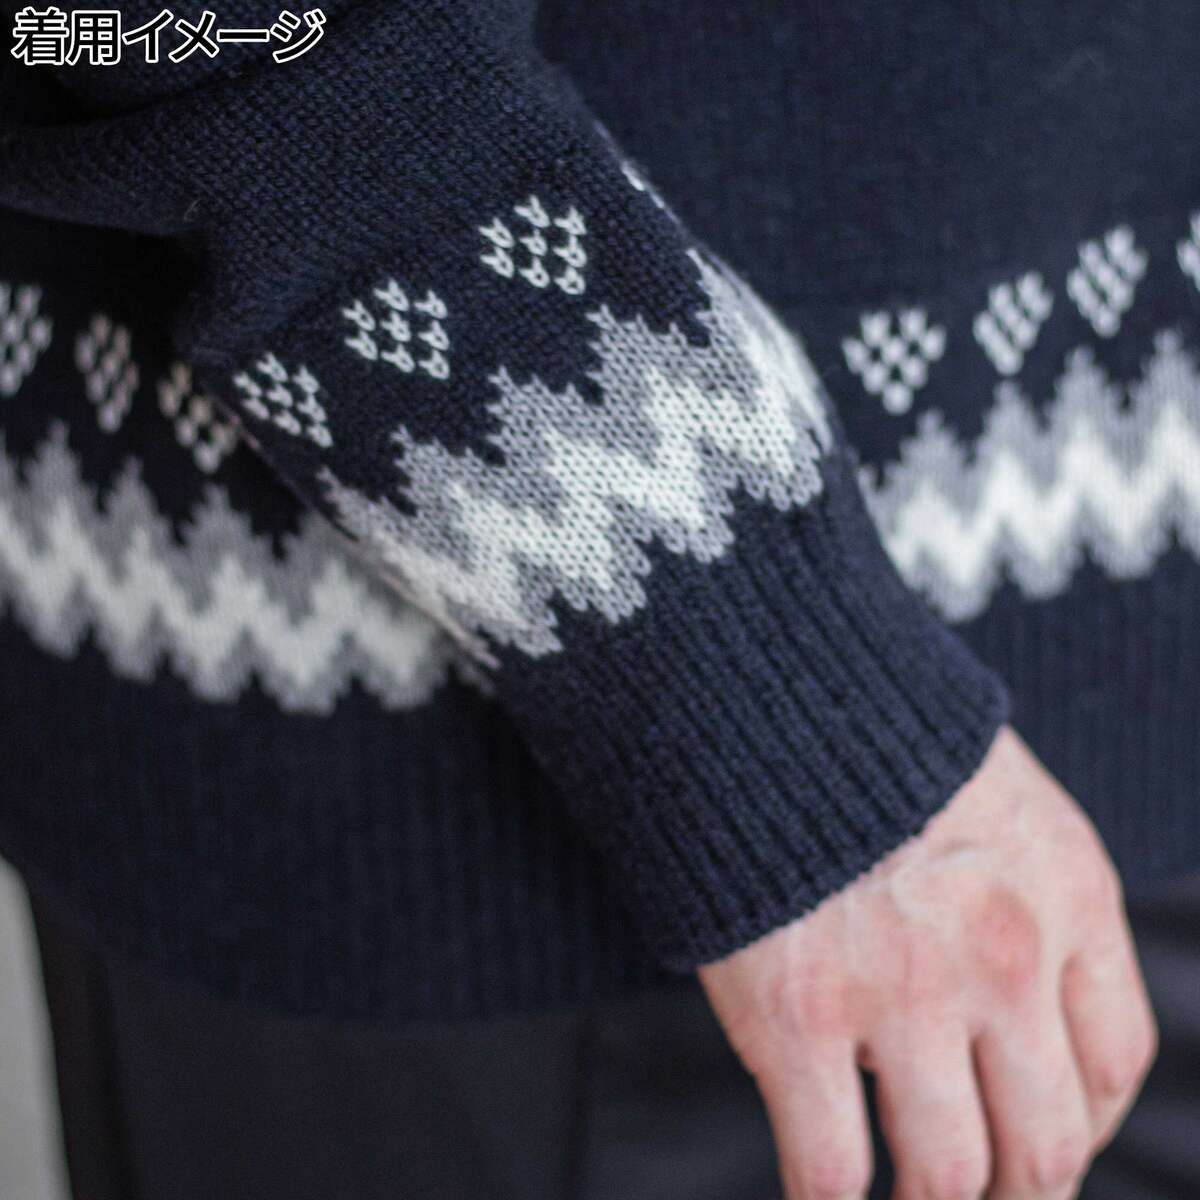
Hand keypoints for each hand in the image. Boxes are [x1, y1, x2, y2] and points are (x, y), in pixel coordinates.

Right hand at [699, 726, 1157, 1199]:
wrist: (756, 690)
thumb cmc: (864, 735)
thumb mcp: (991, 791)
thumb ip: (1023, 890)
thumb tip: (1008, 990)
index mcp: (1062, 894)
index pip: (1113, 1062)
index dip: (1081, 1123)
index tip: (1038, 1139)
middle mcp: (1001, 958)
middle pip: (1043, 1147)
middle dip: (1012, 1193)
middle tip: (975, 1195)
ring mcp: (900, 994)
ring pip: (946, 1176)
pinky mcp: (795, 1015)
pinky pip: (830, 1169)